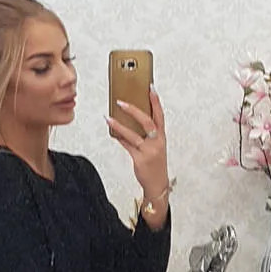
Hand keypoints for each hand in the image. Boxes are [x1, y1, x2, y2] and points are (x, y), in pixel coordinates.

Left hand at [105, 87, 168, 204]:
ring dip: (119, 125)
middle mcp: (157, 142)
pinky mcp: (140, 160)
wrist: (158, 184)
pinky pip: (127, 146)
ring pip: (132, 135)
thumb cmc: (156, 163)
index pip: (160, 115)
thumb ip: (146, 134)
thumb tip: (131, 120)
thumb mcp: (155, 146)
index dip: (156, 101)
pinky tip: (112, 132)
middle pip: (146, 122)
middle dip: (133, 110)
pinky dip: (119, 138)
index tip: (151, 88)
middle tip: (121, 102)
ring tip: (108, 117)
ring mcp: (149, 151)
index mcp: (162, 136)